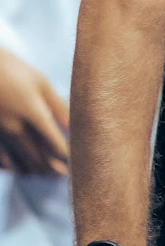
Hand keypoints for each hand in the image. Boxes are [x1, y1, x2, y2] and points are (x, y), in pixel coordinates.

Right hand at [0, 47, 68, 173]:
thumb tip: (73, 126)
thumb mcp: (40, 82)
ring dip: (33, 170)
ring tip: (45, 174)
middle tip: (64, 175)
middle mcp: (15, 128)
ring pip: (19, 161)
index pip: (54, 142)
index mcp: (33, 112)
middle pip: (37, 156)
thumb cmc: (14, 70)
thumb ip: (57, 105)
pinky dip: (11, 166)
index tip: (76, 161)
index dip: (66, 155)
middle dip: (51, 167)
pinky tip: (17, 168)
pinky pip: (0, 159)